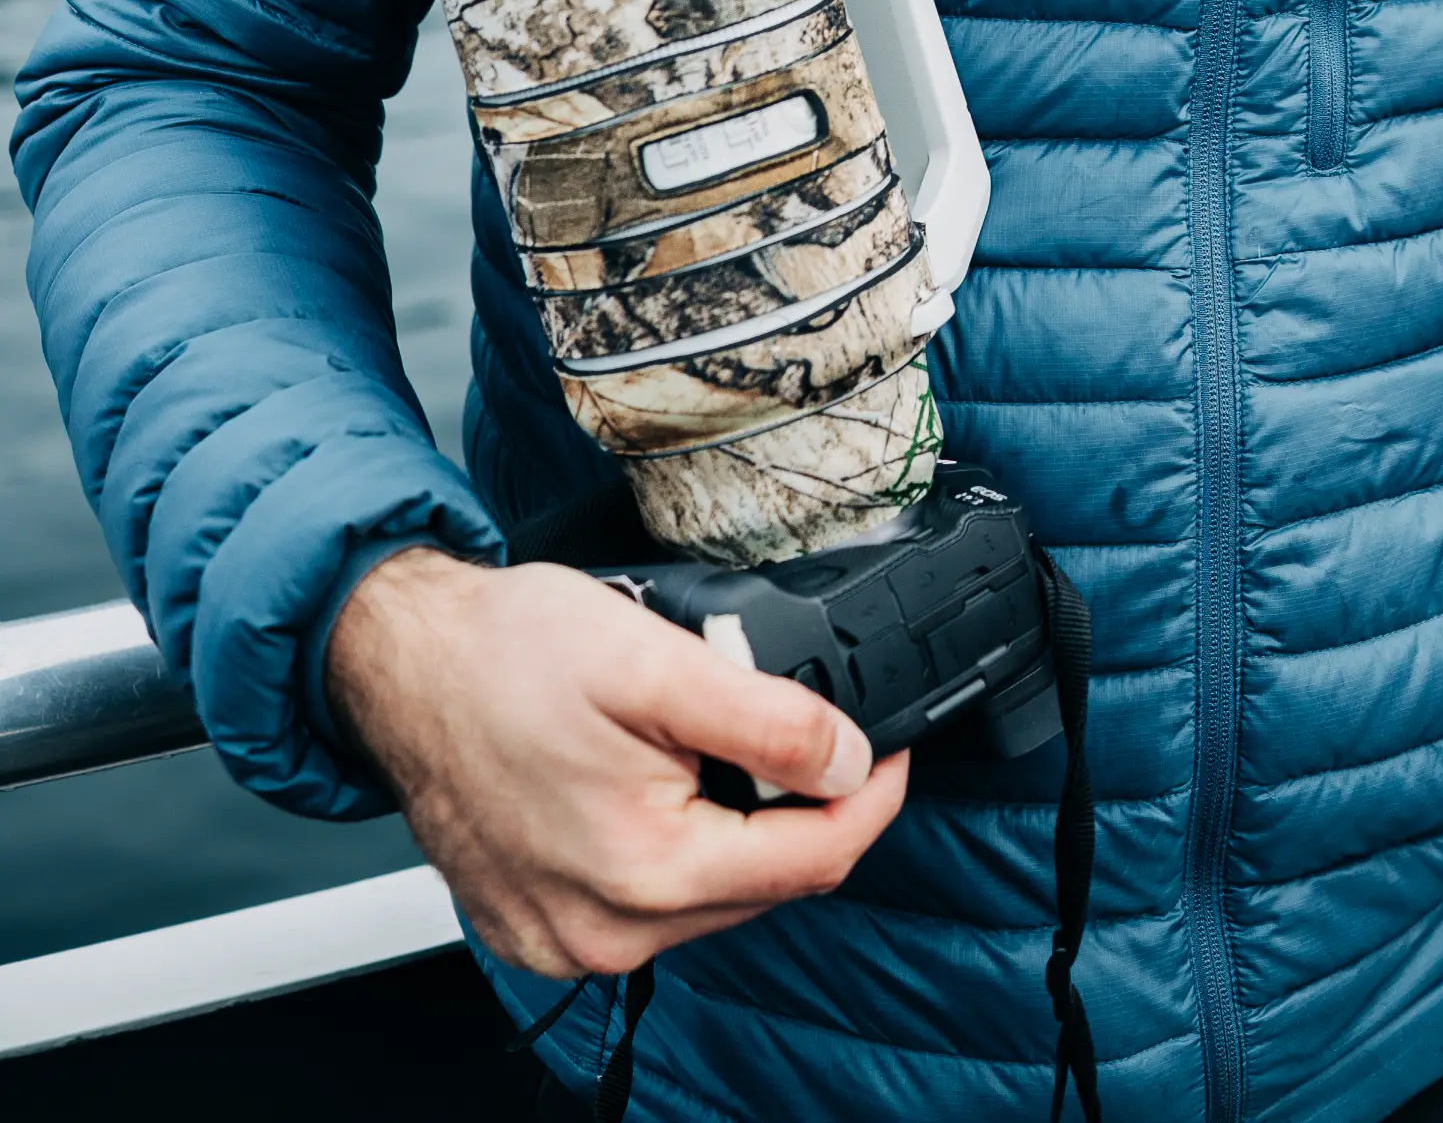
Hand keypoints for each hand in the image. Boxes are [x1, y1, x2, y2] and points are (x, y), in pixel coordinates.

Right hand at [324, 546, 908, 975]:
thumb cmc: (505, 653)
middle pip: (766, 881)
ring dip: (734, 824)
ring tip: (701, 739)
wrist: (398, 665)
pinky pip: (648, 903)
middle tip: (776, 716)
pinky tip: (650, 782)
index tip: (895, 749)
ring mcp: (567, 940)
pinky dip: (673, 845)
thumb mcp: (654, 659)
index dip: (873, 797)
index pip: (815, 859)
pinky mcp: (540, 930)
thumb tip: (851, 761)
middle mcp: (607, 932)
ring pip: (711, 894)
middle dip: (796, 804)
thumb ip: (765, 719)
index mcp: (646, 870)